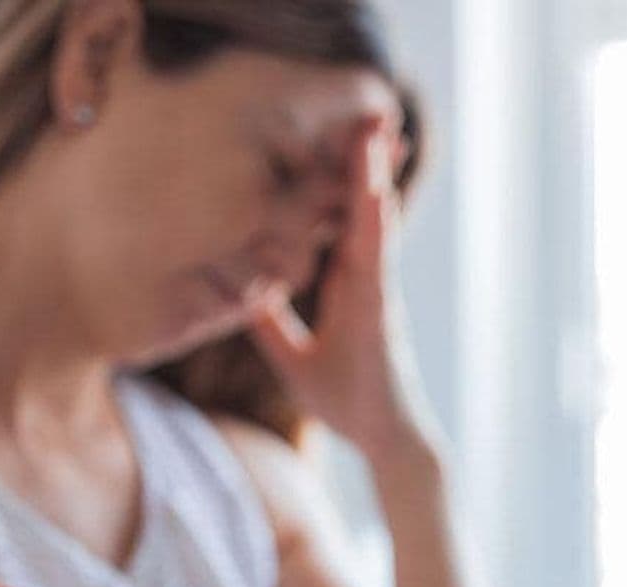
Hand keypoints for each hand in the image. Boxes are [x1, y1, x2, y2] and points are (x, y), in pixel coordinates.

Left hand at [250, 119, 436, 460]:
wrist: (381, 437)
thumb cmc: (346, 399)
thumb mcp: (292, 358)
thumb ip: (272, 325)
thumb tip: (242, 297)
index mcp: (345, 286)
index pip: (334, 223)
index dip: (329, 182)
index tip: (320, 138)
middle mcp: (364, 280)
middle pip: (359, 210)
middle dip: (357, 161)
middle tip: (357, 108)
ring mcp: (377, 292)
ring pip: (374, 223)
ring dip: (372, 175)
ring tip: (371, 128)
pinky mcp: (385, 311)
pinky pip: (380, 258)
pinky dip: (377, 221)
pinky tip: (375, 189)